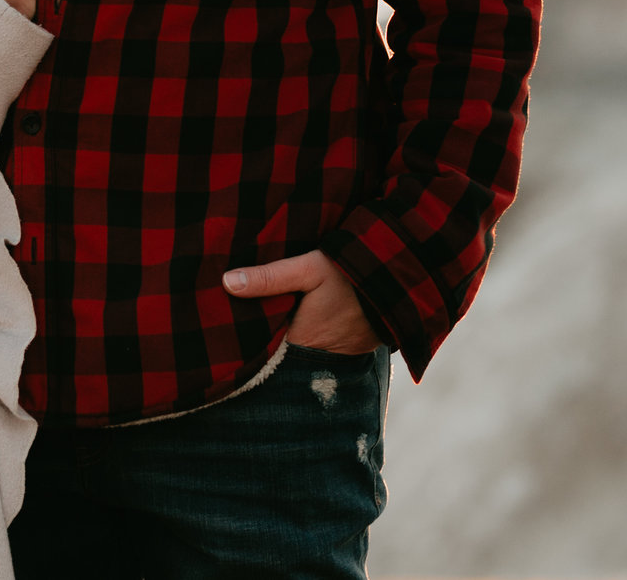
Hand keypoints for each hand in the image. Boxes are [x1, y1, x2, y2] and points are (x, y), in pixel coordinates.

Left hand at [221, 251, 381, 354]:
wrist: (402, 285)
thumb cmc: (351, 275)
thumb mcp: (309, 269)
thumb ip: (270, 277)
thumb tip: (226, 282)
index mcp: (300, 341)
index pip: (261, 348)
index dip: (245, 338)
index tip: (224, 327)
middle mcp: (315, 357)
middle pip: (279, 352)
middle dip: (262, 339)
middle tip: (236, 323)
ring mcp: (335, 356)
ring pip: (298, 351)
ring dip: (285, 338)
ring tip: (259, 321)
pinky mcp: (349, 349)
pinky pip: (318, 348)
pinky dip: (306, 337)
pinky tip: (294, 320)